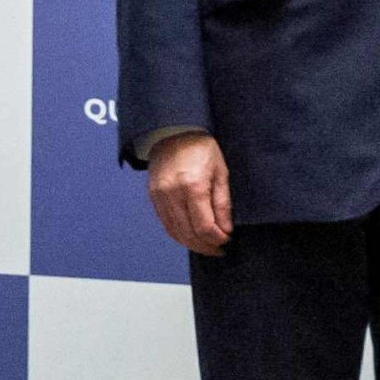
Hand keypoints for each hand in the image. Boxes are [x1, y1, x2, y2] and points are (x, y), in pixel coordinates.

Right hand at [146, 131, 231, 255]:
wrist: (174, 131)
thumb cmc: (201, 148)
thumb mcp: (221, 172)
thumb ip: (222, 204)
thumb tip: (225, 230)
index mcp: (193, 186)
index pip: (204, 227)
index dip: (217, 239)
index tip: (227, 240)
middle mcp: (173, 194)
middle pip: (189, 234)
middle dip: (206, 246)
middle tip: (219, 249)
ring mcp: (160, 196)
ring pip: (175, 232)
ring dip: (192, 244)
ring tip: (206, 246)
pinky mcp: (153, 197)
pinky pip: (166, 224)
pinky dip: (179, 234)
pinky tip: (191, 236)